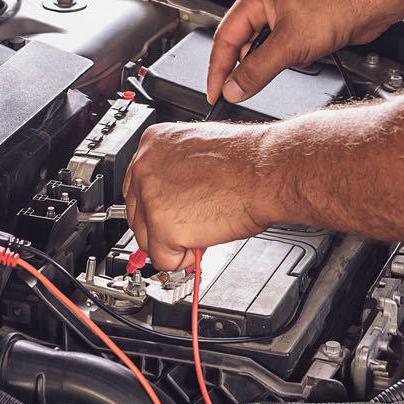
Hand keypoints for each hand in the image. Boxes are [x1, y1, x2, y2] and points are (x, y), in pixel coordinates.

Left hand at [122, 120, 274, 271]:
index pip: (138, 186)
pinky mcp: (162, 225)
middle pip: (137, 214)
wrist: (266, 170)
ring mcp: (150, 196)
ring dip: (173, 244)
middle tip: (190, 227)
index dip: (158, 206)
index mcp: (153, 143)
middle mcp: (145, 167)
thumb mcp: (201, 153)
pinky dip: (182, 260)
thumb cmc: (249, 161)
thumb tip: (176, 199)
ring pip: (147, 240)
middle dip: (162, 228)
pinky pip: (163, 259)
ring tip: (201, 231)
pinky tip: (201, 243)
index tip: (171, 214)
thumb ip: (179, 174)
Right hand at [208, 0, 396, 104]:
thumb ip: (257, 70)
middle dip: (248, 67)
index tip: (215, 93)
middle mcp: (267, 3)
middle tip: (245, 90)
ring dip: (273, 62)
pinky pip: (283, 50)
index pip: (224, 38)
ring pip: (264, 49)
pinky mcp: (301, 26)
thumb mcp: (290, 44)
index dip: (218, 69)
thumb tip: (234, 88)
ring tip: (291, 60)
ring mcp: (284, 14)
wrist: (372, 2)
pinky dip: (290, 59)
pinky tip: (305, 56)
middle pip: (242, 45)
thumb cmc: (337, 3)